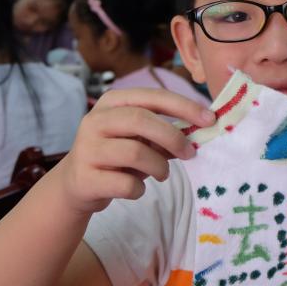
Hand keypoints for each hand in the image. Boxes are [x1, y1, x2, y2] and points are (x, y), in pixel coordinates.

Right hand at [56, 88, 214, 215]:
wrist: (77, 184)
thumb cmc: (116, 157)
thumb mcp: (139, 139)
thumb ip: (163, 132)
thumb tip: (201, 130)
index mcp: (111, 102)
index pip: (152, 96)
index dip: (183, 106)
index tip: (210, 119)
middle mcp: (95, 120)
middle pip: (141, 120)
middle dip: (173, 136)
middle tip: (190, 153)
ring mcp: (87, 148)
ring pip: (135, 153)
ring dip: (159, 167)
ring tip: (162, 174)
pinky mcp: (84, 177)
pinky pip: (125, 183)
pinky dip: (139, 189)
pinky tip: (135, 188)